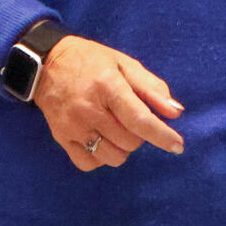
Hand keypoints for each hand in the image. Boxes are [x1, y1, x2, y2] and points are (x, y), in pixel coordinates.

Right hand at [32, 36, 184, 171]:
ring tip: (117, 129)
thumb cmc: (93, 62)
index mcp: (108, 86)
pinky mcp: (61, 138)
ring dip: (122, 148)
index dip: (161, 135)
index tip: (178, 146)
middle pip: (129, 141)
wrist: (48, 64)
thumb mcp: (125, 64)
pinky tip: (101, 140)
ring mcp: (73, 126)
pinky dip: (101, 157)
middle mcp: (89, 109)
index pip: (139, 119)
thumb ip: (152, 88)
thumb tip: (176, 112)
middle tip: (132, 118)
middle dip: (140, 135)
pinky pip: (89, 164)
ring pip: (111, 157)